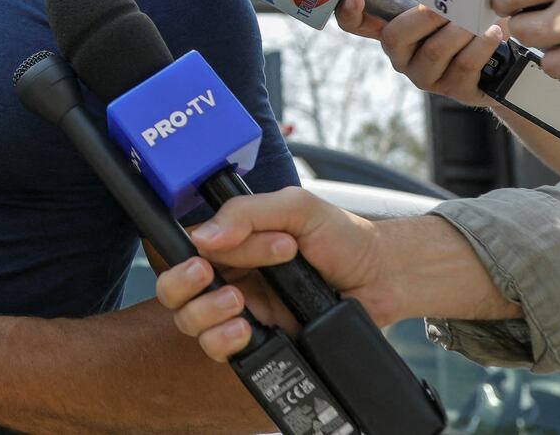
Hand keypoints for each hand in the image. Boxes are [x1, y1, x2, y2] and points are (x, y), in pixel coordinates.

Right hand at [154, 188, 392, 361]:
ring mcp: (244, 312)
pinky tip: (245, 330)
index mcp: (233, 243)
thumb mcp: (296, 208)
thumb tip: (204, 236)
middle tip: (207, 277)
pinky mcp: (261, 342)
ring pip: (190, 322)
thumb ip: (248, 214)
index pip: (185, 250)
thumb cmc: (343, 237)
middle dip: (182, 286)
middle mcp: (231, 277)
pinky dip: (223, 342)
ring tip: (238, 303)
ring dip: (205, 312)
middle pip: (175, 291)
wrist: (384, 276)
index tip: (200, 257)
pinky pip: (221, 351)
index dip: (184, 256)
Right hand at [334, 0, 501, 107]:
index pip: (356, 26)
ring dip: (460, 29)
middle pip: (394, 37)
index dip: (349, 13)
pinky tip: (493, 32)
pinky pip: (464, 64)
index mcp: (393, 33)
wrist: (505, 62)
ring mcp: (426, 77)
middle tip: (451, 3)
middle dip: (425, 16)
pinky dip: (481, 44)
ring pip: (434, 50)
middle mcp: (402, 58)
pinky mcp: (455, 90)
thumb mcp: (441, 4)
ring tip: (480, 17)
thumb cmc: (465, 24)